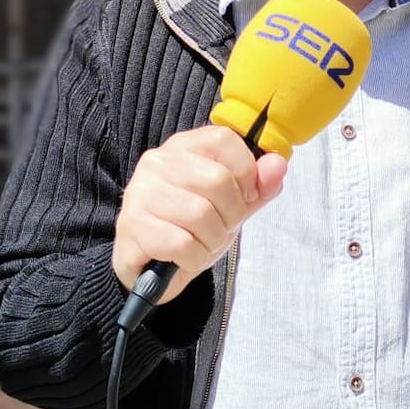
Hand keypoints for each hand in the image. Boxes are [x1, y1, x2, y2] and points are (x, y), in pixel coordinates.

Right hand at [112, 125, 287, 304]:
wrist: (151, 270)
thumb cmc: (191, 230)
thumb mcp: (231, 206)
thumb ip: (258, 186)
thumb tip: (278, 164)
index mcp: (183, 147)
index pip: (224, 139)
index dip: (246, 171)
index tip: (246, 196)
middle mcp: (157, 162)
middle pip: (217, 179)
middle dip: (232, 215)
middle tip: (222, 228)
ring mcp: (140, 193)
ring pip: (200, 214)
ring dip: (213, 241)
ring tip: (202, 244)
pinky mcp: (131, 226)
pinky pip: (181, 244)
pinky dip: (194, 259)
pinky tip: (185, 259)